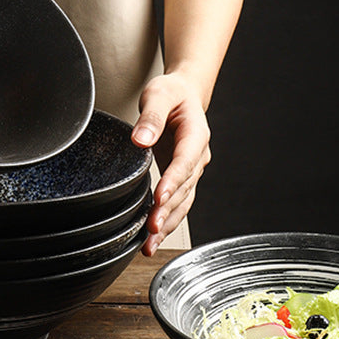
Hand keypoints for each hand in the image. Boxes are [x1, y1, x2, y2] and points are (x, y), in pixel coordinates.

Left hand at [132, 70, 211, 255]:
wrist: (183, 96)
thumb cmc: (172, 94)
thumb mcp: (159, 94)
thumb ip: (151, 117)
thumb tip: (141, 140)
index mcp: (196, 136)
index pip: (185, 162)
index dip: (173, 181)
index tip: (159, 198)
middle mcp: (197, 158)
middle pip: (184, 190)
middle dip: (168, 211)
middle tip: (151, 229)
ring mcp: (191, 172)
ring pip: (182, 203)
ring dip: (167, 224)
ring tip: (149, 245)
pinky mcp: (181, 180)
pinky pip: (176, 204)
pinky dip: (165, 222)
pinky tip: (151, 238)